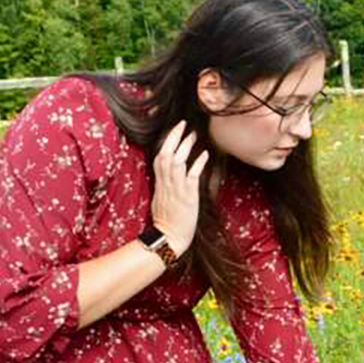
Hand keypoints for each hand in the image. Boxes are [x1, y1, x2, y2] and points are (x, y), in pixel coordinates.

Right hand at [150, 120, 207, 252]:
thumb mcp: (161, 201)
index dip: (165, 143)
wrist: (169, 238)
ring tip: (194, 134)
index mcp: (159, 184)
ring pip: (177, 161)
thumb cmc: (167, 222)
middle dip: (173, 137)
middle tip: (183, 124)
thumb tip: (166, 178)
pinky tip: (204, 154)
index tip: (173, 131)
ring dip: (185, 146)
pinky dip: (197, 164)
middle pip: (166, 154)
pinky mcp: (187, 196)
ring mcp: (176, 189)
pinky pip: (191, 176)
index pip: (159, 158)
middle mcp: (166, 184)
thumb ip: (164, 187)